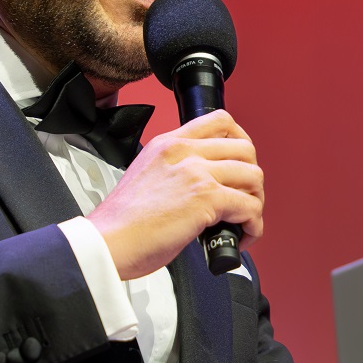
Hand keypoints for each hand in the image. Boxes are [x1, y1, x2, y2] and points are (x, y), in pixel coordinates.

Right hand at [87, 111, 262, 279]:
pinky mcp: (206, 198)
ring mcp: (196, 172)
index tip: (242, 162)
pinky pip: (250, 206)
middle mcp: (184, 152)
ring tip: (242, 221)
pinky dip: (253, 225)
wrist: (106, 242)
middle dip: (252, 177)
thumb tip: (205, 186)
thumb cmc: (122, 222)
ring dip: (255, 202)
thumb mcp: (147, 176)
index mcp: (168, 143)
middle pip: (245, 148)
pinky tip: (241, 236)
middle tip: (244, 198)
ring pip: (253, 176)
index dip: (241, 141)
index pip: (220, 121)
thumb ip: (175, 171)